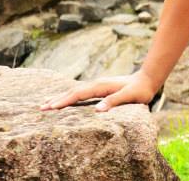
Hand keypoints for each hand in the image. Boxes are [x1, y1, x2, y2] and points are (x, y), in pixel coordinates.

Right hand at [39, 70, 159, 112]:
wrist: (148, 79)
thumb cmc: (140, 90)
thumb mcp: (129, 97)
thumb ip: (114, 102)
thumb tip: (97, 110)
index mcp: (101, 86)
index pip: (77, 95)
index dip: (63, 101)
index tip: (50, 108)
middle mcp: (97, 84)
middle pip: (72, 92)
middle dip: (57, 99)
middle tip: (40, 108)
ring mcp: (98, 85)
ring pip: (75, 92)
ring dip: (61, 97)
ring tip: (47, 104)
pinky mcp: (101, 88)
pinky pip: (81, 93)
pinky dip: (70, 97)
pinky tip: (66, 100)